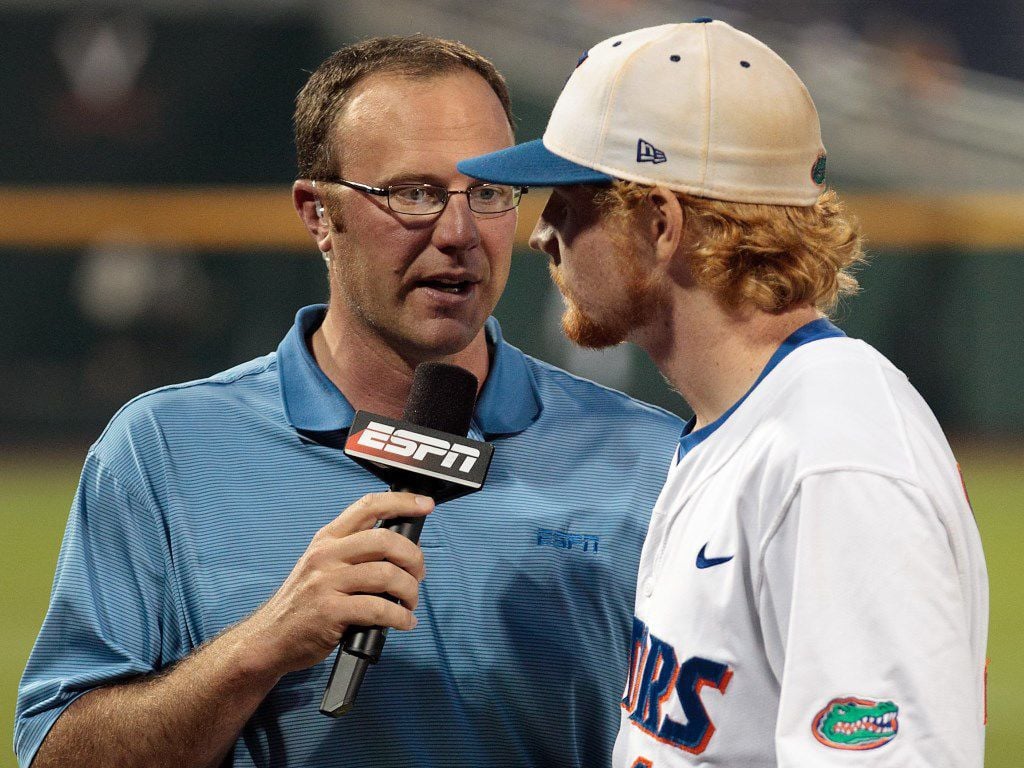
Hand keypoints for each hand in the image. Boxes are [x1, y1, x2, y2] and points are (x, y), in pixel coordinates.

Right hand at [240, 492, 433, 677]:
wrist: (270, 638)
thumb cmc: (304, 602)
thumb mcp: (321, 565)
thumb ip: (353, 552)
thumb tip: (400, 548)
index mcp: (328, 539)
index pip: (368, 506)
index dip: (401, 502)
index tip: (424, 505)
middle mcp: (326, 555)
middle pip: (385, 540)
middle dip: (413, 557)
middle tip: (419, 574)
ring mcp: (326, 583)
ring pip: (386, 574)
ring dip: (410, 590)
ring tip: (410, 602)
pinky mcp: (330, 612)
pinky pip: (378, 609)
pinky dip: (400, 616)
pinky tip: (404, 622)